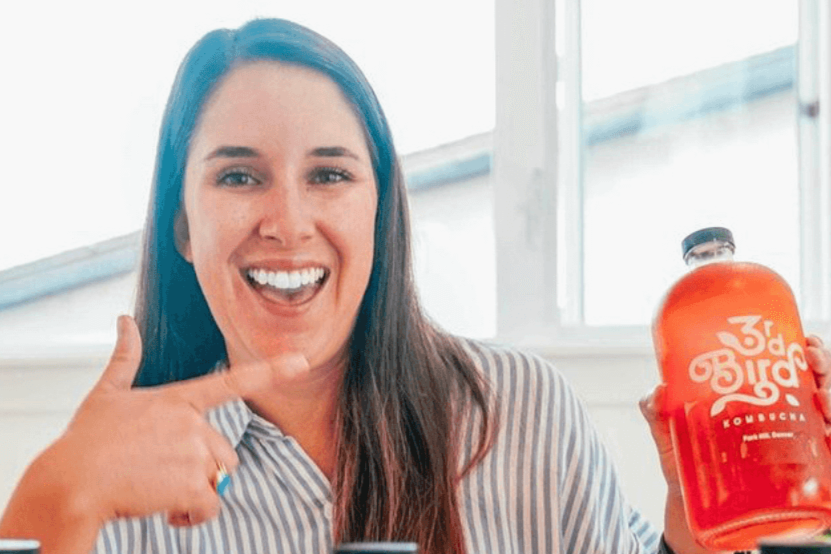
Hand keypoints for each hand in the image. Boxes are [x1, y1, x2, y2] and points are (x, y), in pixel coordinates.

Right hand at [50, 315, 307, 526]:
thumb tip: (124, 320)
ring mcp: (194, 452)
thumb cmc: (85, 441)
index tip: (302, 361)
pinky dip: (193, 516)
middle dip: (201, 470)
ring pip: (218, 479)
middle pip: (223, 452)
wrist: (71, 483)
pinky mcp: (191, 483)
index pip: (233, 382)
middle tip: (162, 477)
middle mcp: (192, 423)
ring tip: (160, 494)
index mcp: (178, 399)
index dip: (272, 370)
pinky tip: (168, 514)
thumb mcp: (106, 393)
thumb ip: (124, 357)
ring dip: (196, 495)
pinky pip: (210, 506)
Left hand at [640, 334, 830, 553]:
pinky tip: (828, 435)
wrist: (689, 505)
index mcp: (754, 397)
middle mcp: (780, 416)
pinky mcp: (800, 476)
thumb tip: (656, 393)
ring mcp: (793, 445)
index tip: (803, 341)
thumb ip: (657, 410)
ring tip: (822, 399)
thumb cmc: (684, 459)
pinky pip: (828, 459)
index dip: (804, 350)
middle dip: (824, 369)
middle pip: (817, 384)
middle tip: (812, 362)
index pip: (789, 365)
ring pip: (828, 415)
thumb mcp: (668, 430)